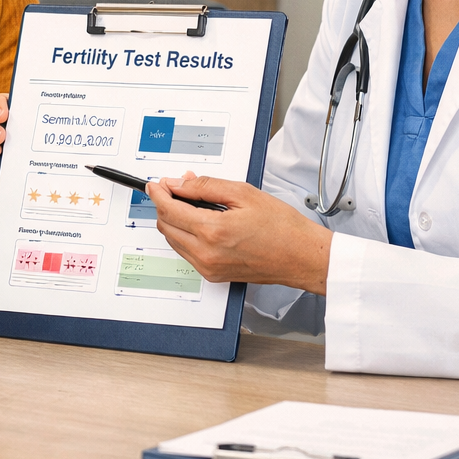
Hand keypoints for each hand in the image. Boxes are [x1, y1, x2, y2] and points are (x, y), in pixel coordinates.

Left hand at [149, 172, 332, 294]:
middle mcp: (206, 253)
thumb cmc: (282, 227)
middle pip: (166, 226)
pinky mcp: (214, 275)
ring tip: (192, 203)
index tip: (156, 184)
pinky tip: (200, 222)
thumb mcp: (243, 193)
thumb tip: (180, 183)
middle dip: (165, 205)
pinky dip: (186, 235)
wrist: (301, 256)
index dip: (159, 193)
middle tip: (175, 189)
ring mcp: (209, 267)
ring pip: (174, 240)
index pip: (169, 210)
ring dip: (174, 221)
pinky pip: (187, 253)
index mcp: (212, 231)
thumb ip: (205, 186)